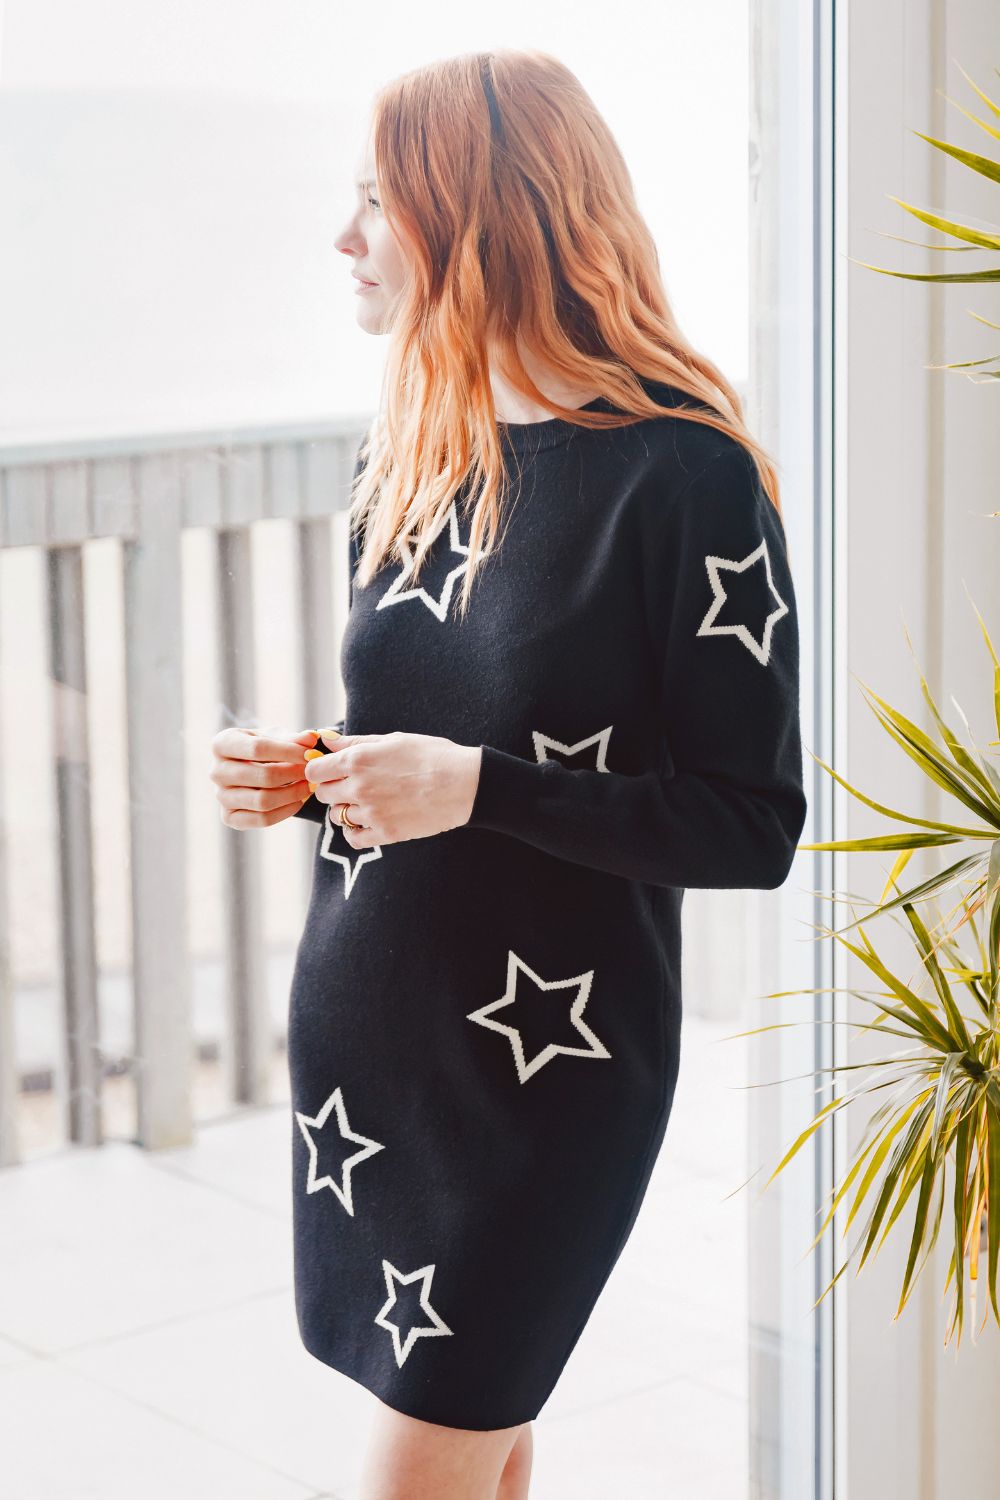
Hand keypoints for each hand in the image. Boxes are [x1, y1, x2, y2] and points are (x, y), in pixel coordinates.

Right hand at [210, 724, 328, 828]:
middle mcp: (215, 771)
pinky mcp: (228, 817)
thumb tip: (311, 738)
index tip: (311, 754)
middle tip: (313, 773)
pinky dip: (285, 811)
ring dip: (293, 794)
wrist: (253, 769)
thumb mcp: (277, 737)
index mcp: (222, 744)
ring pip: (263, 801)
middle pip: (262, 776)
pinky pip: (261, 819)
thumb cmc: (266, 748)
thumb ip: (294, 738)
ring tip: (309, 786)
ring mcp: (220, 796)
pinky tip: (299, 800)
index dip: (289, 752)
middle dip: (294, 774)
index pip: (258, 748)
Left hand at [307, 730, 481, 848]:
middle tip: (352, 786)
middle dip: (333, 789)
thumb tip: (326, 740)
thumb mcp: (393, 740)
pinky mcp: (385, 833)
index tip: (330, 771)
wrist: (464, 784)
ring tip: (367, 802)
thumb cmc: (432, 755)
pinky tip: (368, 821)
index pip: (315, 770)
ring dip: (346, 809)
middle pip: (323, 794)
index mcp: (358, 760)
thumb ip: (355, 742)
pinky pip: (353, 838)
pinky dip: (355, 832)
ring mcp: (371, 812)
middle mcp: (359, 787)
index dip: (320, 770)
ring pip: (337, 816)